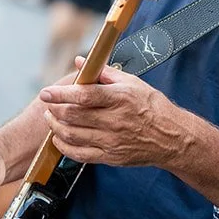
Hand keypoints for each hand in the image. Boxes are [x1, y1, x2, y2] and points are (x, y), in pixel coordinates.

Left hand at [40, 65, 192, 167]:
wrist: (172, 138)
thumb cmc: (153, 107)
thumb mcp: (133, 83)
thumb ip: (103, 73)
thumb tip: (81, 62)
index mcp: (120, 98)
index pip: (84, 95)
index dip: (61, 94)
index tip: (46, 92)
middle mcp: (115, 120)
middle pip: (74, 116)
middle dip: (54, 109)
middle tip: (48, 104)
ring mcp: (112, 141)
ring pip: (73, 135)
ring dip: (56, 127)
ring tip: (51, 118)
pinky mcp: (111, 157)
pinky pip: (80, 154)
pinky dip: (65, 147)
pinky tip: (60, 138)